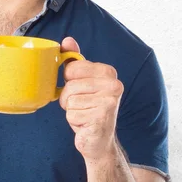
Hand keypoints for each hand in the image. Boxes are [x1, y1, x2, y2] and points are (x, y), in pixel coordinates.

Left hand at [59, 37, 123, 160]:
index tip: (81, 90)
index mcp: (108, 73)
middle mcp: (113, 85)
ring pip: (69, 101)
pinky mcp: (102, 118)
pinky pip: (72, 115)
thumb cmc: (89, 109)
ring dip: (71, 111)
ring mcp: (109, 102)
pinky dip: (75, 122)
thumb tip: (67, 40)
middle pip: (69, 86)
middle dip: (68, 99)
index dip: (69, 81)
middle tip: (82, 106)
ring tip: (85, 115)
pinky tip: (86, 124)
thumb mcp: (82, 82)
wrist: (100, 141)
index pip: (71, 68)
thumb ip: (75, 61)